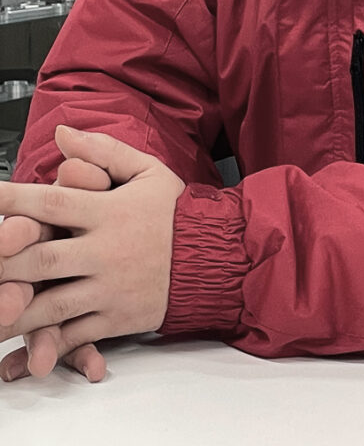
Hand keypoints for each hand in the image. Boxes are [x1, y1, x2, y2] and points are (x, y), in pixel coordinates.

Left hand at [0, 127, 183, 373]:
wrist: (215, 255)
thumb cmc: (177, 212)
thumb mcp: (147, 170)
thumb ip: (103, 150)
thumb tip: (63, 134)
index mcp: (108, 212)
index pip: (53, 202)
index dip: (13, 201)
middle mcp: (105, 251)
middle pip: (42, 259)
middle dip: (4, 266)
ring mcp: (109, 288)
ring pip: (51, 306)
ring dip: (13, 314)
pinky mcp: (117, 318)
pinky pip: (76, 337)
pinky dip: (46, 349)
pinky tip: (24, 357)